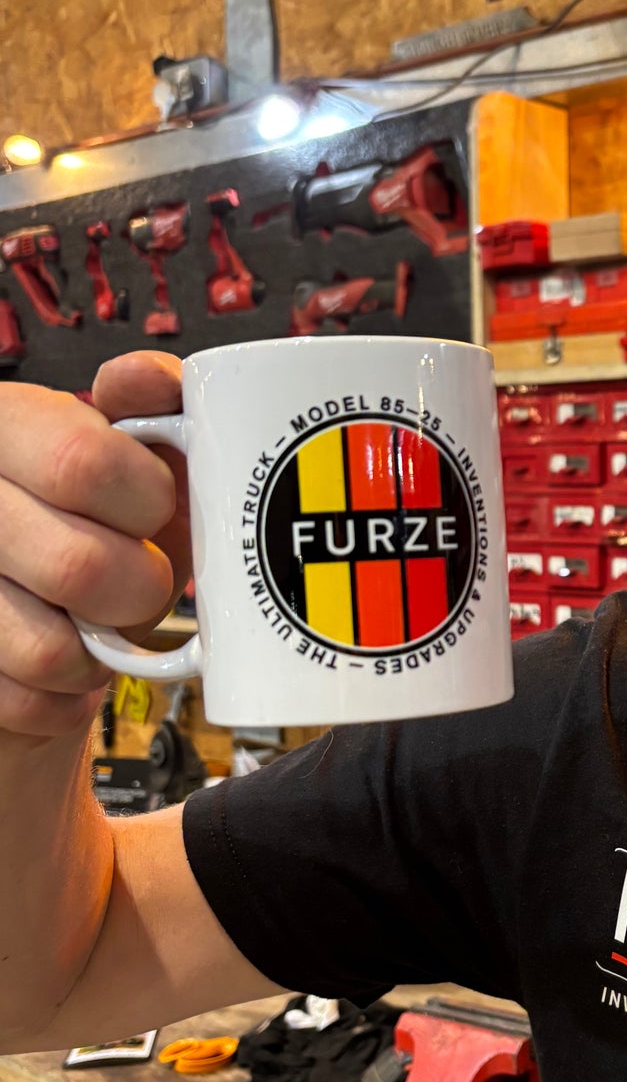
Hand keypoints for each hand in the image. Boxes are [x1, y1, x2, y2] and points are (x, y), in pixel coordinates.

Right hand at [0, 353, 188, 743]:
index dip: (146, 501)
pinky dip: (65, 699)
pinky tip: (63, 663)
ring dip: (98, 652)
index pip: (80, 464)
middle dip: (138, 588)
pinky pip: (27, 701)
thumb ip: (154, 412)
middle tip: (142, 581)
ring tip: (96, 624)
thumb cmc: (99, 527)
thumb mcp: (135, 463)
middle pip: (77, 567)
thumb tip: (148, 380)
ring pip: (48, 649)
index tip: (156, 508)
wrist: (44, 615)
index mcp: (4, 428)